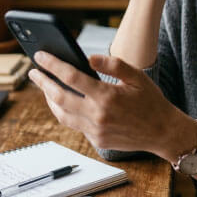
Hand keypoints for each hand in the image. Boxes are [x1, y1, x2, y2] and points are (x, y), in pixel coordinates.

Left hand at [28, 51, 186, 156]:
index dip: (52, 65)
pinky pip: (74, 124)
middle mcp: (98, 116)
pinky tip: (62, 101)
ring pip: (62, 114)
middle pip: (59, 97)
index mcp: (107, 97)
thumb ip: (113, 64)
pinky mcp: (97, 140)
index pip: (71, 77)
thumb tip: (88, 58)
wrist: (163, 133)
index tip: (40, 56)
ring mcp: (96, 131)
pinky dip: (64, 111)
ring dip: (49, 99)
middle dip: (43, 82)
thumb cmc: (151, 101)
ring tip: (44, 85)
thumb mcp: (137, 76)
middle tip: (33, 71)